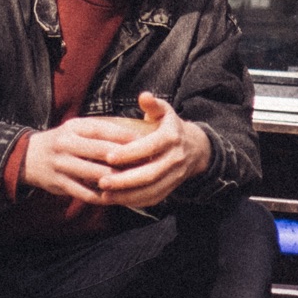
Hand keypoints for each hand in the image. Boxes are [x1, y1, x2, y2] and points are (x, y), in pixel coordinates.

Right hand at [21, 115, 147, 203]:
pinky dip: (103, 196)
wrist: (27, 157)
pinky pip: (85, 192)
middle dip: (126, 159)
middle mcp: (66, 144)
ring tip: (137, 183)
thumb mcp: (77, 129)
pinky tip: (118, 197)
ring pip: (95, 174)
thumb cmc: (63, 141)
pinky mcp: (58, 184)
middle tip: (148, 165)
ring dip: (117, 180)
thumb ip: (101, 130)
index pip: (105, 130)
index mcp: (74, 127)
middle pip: (102, 152)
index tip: (148, 143)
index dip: (127, 137)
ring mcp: (61, 165)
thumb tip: (137, 133)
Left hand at [93, 91, 211, 206]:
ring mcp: (175, 176)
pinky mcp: (172, 188)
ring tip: (104, 195)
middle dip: (125, 180)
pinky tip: (117, 200)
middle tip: (101, 181)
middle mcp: (176, 158)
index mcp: (172, 137)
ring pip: (151, 190)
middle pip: (150, 174)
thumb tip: (144, 96)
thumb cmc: (170, 127)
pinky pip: (154, 199)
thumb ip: (153, 105)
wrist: (196, 149)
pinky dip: (135, 201)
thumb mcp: (165, 112)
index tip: (108, 156)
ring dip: (127, 195)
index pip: (150, 147)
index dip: (130, 153)